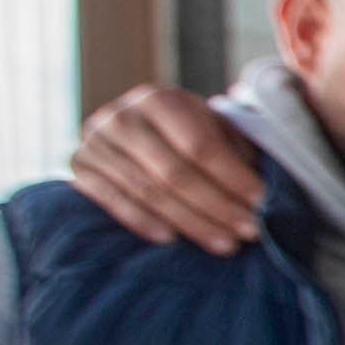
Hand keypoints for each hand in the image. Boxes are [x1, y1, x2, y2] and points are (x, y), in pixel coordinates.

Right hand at [70, 86, 262, 253]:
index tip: (264, 204)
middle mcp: (123, 116)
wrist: (133, 131)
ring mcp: (95, 142)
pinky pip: (111, 200)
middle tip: (251, 231)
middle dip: (218, 206)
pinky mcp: (80, 167)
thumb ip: (235, 152)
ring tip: (226, 244)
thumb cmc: (186, 133)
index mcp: (161, 99)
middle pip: (175, 172)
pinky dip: (142, 221)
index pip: (201, 146)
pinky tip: (171, 240)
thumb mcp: (214, 130)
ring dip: (190, 222)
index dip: (234, 178)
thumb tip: (265, 196)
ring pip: (148, 191)